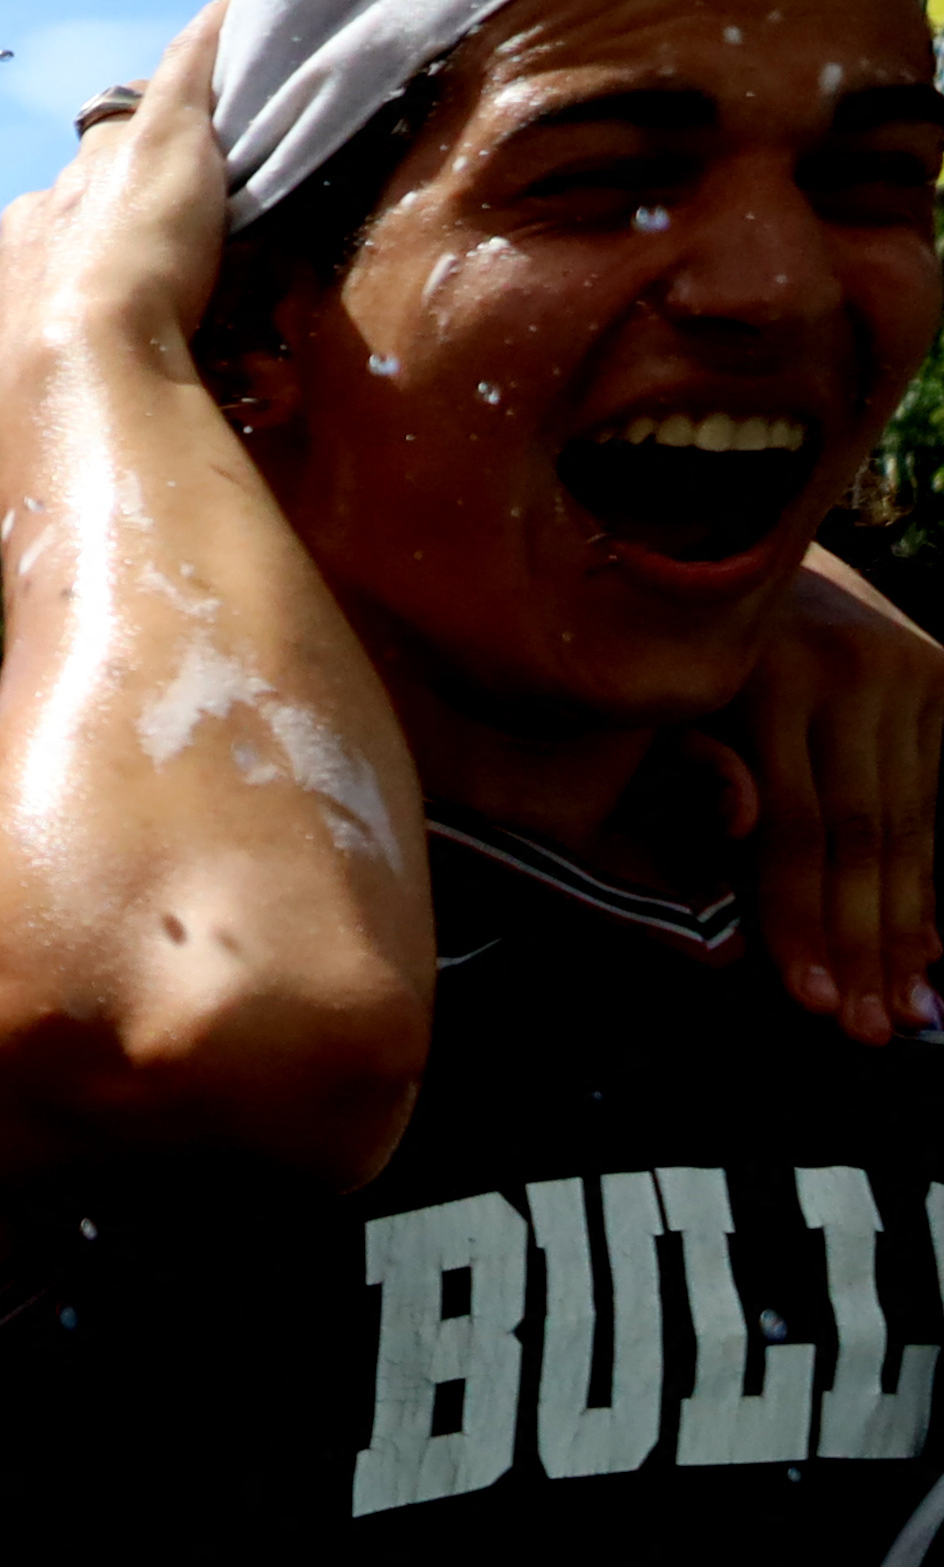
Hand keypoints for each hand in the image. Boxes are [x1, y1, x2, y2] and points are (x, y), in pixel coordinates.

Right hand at [0, 4, 234, 404]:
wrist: (75, 366)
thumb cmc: (62, 400)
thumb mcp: (40, 397)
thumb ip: (39, 400)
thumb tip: (28, 435)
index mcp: (5, 272)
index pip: (42, 230)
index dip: (76, 238)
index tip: (109, 258)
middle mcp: (35, 218)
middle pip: (75, 181)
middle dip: (104, 185)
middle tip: (153, 205)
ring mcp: (93, 177)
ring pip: (117, 139)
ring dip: (153, 129)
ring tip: (198, 122)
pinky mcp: (154, 137)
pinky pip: (179, 76)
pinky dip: (203, 47)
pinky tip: (229, 19)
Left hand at [709, 546, 943, 1041]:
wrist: (732, 538)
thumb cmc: (664, 643)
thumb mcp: (650, 701)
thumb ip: (688, 765)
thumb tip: (743, 823)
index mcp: (775, 677)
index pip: (800, 827)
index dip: (802, 918)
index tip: (807, 997)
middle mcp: (857, 669)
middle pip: (866, 836)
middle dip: (866, 942)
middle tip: (867, 1028)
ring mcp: (908, 668)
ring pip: (910, 822)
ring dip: (908, 925)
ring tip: (907, 1009)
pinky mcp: (937, 672)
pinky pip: (931, 794)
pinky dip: (926, 874)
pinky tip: (928, 944)